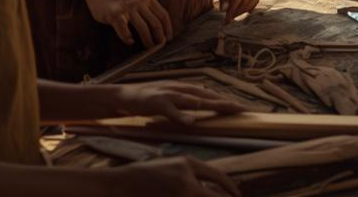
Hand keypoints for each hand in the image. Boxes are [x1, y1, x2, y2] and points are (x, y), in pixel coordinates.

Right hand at [80, 0, 172, 47]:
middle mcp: (139, 2)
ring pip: (143, 28)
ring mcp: (127, 7)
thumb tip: (155, 26)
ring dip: (147, 40)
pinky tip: (130, 41)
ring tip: (148, 48)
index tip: (168, 38)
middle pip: (155, 23)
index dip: (167, 28)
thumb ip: (145, 7)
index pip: (163, 15)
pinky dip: (128, 38)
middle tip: (159, 47)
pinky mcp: (114, 13)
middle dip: (159, 38)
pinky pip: (124, 29)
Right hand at [110, 80, 248, 124]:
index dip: (225, 100)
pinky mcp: (155, 102)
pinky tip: (191, 122)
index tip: (241, 107)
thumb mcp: (171, 97)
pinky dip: (180, 116)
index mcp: (183, 88)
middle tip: (243, 108)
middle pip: (206, 95)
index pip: (209, 94)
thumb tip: (205, 98)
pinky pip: (170, 110)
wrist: (124, 95)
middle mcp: (179, 88)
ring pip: (193, 100)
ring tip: (228, 109)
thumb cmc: (149, 98)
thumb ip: (187, 98)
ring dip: (211, 104)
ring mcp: (168, 94)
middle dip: (225, 102)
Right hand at [110, 156, 238, 195]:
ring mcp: (178, 192)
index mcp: (188, 163)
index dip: (231, 187)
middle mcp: (185, 178)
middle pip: (213, 194)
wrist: (120, 182)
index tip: (237, 195)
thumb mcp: (172, 167)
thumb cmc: (146, 174)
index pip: (218, 176)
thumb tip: (211, 187)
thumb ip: (191, 175)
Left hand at [211, 0, 258, 22]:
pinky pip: (255, 0)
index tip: (226, 22)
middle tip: (227, 19)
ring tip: (232, 14)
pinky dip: (248, 6)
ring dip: (242, 10)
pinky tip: (240, 9)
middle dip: (236, 13)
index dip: (231, 12)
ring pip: (251, 3)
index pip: (237, 0)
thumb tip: (224, 10)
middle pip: (245, 3)